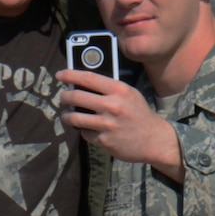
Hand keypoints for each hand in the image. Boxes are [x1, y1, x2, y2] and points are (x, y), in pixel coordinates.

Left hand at [60, 70, 183, 180]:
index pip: (88, 78)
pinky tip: (89, 130)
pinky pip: (85, 133)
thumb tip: (83, 83)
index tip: (60, 75)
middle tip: (63, 98)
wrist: (154, 139)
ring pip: (74, 118)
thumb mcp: (129, 94)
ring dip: (66, 116)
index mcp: (118, 90)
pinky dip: (84, 131)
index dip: (70, 75)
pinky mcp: (104, 140)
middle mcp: (112, 105)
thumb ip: (109, 88)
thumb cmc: (139, 114)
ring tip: (67, 115)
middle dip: (64, 97)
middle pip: (76, 97)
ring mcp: (107, 124)